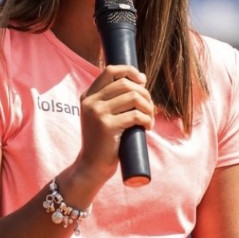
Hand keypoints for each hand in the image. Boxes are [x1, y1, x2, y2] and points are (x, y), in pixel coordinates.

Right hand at [75, 64, 154, 185]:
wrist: (91, 166)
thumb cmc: (103, 141)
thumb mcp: (101, 115)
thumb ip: (112, 99)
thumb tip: (140, 80)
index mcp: (88, 96)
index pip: (110, 71)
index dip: (130, 71)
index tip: (143, 80)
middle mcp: (90, 101)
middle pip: (125, 83)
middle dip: (144, 93)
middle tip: (150, 107)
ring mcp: (97, 113)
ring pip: (133, 97)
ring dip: (148, 106)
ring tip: (150, 117)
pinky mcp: (107, 126)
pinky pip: (135, 115)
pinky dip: (146, 119)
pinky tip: (147, 126)